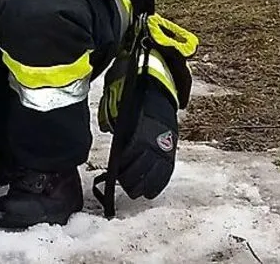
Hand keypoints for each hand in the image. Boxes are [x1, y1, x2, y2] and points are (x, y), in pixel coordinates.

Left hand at [114, 83, 177, 199]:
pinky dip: (160, 182)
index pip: (135, 146)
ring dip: (146, 183)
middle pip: (146, 162)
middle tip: (123, 185)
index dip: (125, 161)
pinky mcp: (172, 147)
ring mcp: (167, 142)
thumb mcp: (119, 100)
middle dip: (133, 177)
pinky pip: (168, 168)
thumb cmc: (133, 96)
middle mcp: (159, 135)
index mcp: (145, 122)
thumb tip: (107, 129)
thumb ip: (113, 115)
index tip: (115, 172)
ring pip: (158, 169)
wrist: (157, 86)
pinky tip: (151, 192)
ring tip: (135, 193)